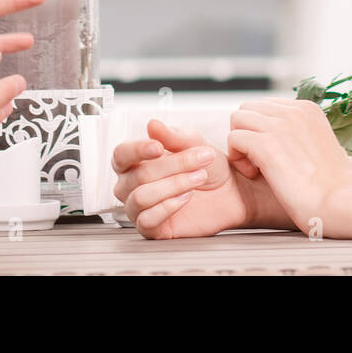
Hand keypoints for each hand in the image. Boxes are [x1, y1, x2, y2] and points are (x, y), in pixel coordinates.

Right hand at [112, 120, 254, 238]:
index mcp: (135, 161)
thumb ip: (173, 135)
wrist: (230, 191)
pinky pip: (147, 219)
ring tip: (198, 178)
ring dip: (174, 185)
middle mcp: (131, 184)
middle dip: (173, 166)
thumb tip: (152, 125)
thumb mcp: (194, 143)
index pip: (121, 154)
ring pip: (141, 197)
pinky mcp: (151, 227)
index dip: (137, 150)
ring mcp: (139, 207)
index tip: (158, 147)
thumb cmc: (208, 166)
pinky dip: (168, 206)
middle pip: (138, 175)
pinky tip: (187, 197)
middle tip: (199, 159)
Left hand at [227, 99, 351, 235]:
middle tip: (258, 161)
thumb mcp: (319, 144)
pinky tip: (254, 175)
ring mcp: (279, 126)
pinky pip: (234, 138)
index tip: (271, 153)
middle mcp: (293, 111)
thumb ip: (299, 132)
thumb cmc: (331, 184)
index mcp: (306, 108)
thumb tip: (278, 133)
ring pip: (237, 120)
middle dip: (246, 133)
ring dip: (240, 145)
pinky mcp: (266, 145)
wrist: (340, 201)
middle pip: (248, 109)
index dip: (260, 129)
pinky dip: (237, 158)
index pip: (264, 105)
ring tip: (255, 168)